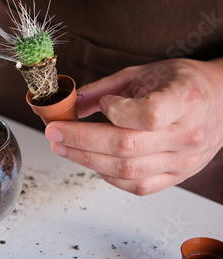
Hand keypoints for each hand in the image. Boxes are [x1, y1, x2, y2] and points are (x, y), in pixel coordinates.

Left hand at [45, 58, 222, 195]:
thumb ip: (106, 87)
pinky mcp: (177, 176)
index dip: (118, 111)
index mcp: (186, 100)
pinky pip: (137, 186)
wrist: (220, 102)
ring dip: (86, 160)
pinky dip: (108, 175)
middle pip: (128, 147)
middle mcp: (188, 135)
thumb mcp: (145, 72)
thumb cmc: (181, 84)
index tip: (103, 103)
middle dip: (81, 140)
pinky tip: (91, 161)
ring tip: (62, 147)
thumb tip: (68, 103)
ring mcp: (184, 161)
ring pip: (128, 171)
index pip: (150, 114)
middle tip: (54, 132)